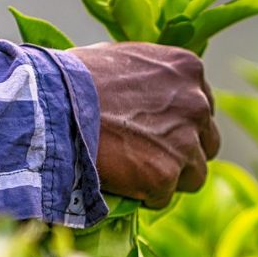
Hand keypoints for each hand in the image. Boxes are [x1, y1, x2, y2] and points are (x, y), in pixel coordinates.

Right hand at [70, 43, 220, 206]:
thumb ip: (147, 78)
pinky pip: (164, 197)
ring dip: (168, 178)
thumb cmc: (73, 79)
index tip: (157, 132)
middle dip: (183, 152)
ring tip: (134, 174)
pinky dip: (144, 195)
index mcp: (188, 70)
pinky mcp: (166, 175)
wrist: (51, 107)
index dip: (180, 124)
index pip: (202, 107)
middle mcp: (196, 104)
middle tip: (149, 157)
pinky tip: (120, 183)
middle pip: (206, 142)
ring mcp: (184, 142)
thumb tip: (145, 93)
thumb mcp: (120, 59)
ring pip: (194, 174)